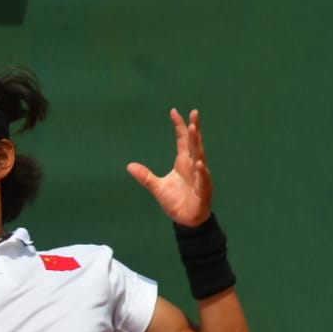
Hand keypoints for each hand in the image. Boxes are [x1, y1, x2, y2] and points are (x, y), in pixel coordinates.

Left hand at [126, 108, 211, 226]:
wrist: (186, 220)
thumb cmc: (176, 201)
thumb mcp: (157, 187)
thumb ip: (145, 176)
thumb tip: (129, 166)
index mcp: (183, 163)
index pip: (182, 141)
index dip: (179, 127)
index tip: (174, 112)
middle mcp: (193, 167)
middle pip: (194, 144)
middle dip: (193, 129)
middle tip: (193, 113)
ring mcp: (199, 178)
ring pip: (200, 158)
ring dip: (197, 144)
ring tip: (194, 130)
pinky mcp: (203, 192)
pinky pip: (203, 181)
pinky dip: (202, 173)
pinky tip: (200, 164)